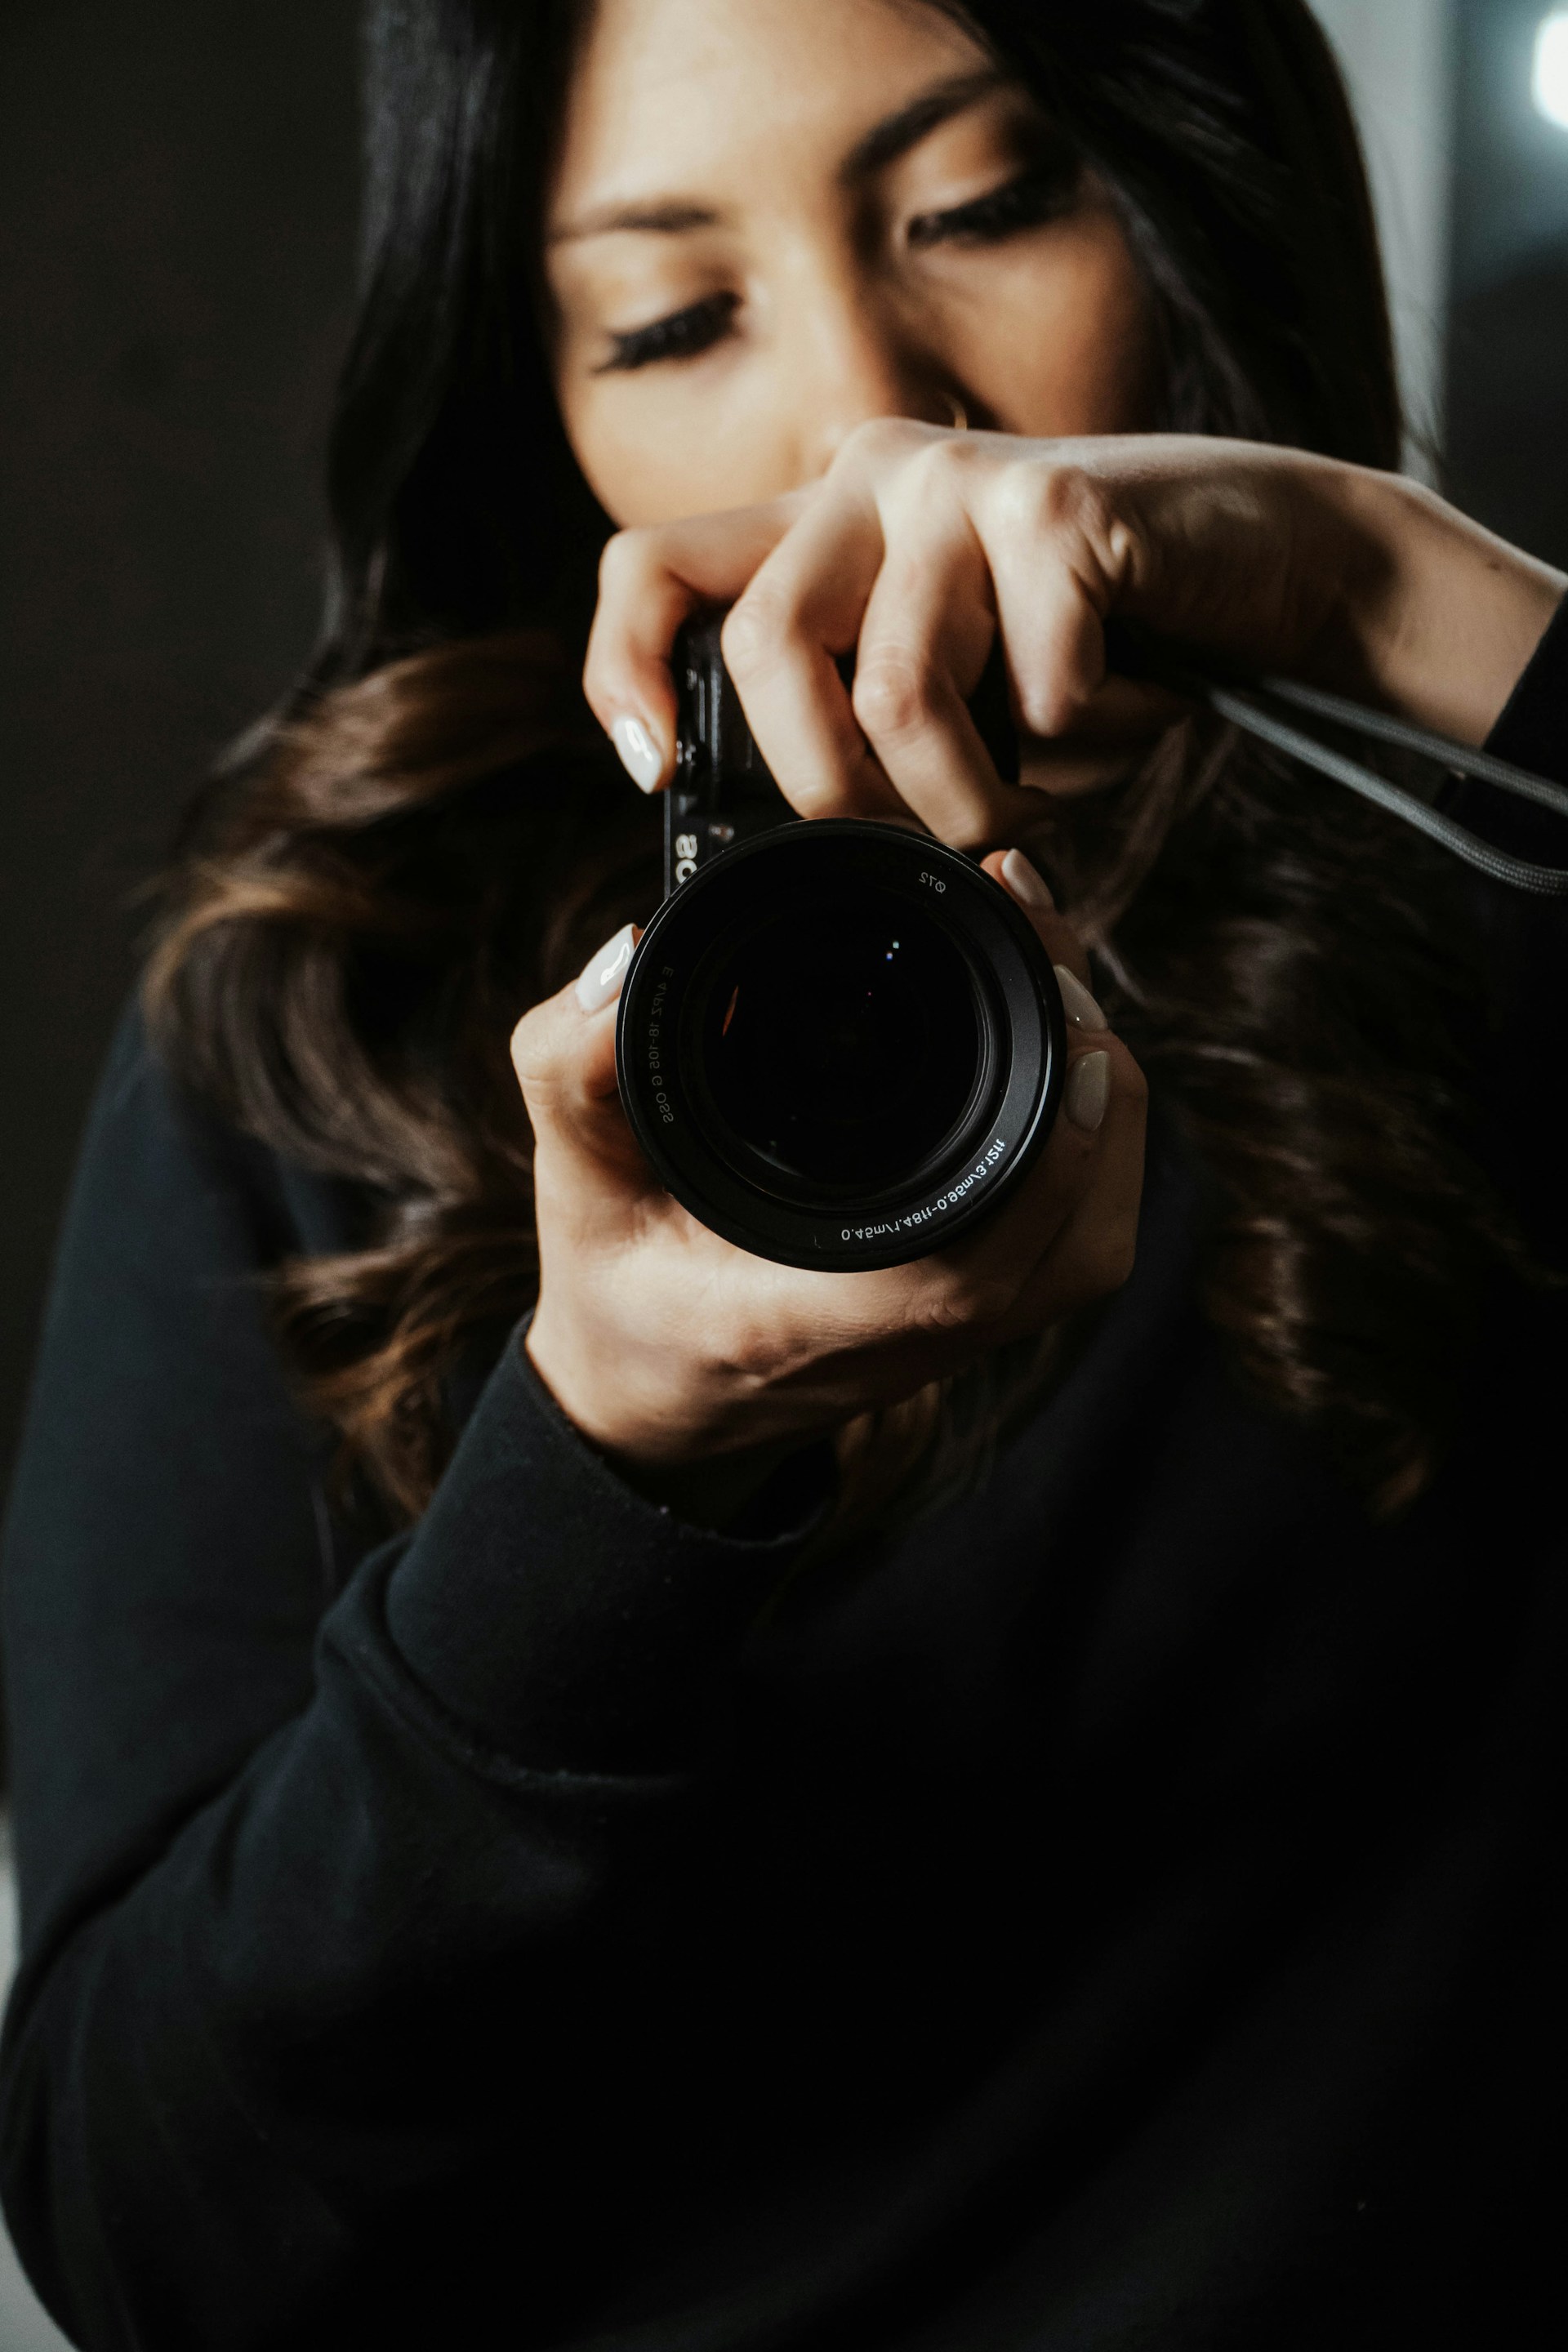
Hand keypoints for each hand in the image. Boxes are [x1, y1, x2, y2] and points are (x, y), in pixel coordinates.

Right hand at [513, 852, 1145, 1487]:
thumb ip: (573, 1075)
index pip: (965, 1274)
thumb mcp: (573, 1183)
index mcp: (806, 1321)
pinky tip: (1060, 1048)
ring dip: (1106, 1107)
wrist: (654, 1405)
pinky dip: (1095, 1140)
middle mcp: (906, 1341)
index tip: (1072, 1034)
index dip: (1047, 1163)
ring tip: (1054, 972)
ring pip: (1095, 1241)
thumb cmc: (617, 1295)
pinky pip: (1078, 1237)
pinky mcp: (980, 1314)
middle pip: (1071, 1242)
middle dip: (1092, 1081)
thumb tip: (621, 963)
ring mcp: (958, 1336)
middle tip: (1042, 935)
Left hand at [584, 423, 1567, 847]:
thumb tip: (790, 842)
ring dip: (982, 792)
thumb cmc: (1105, 650)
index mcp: (821, 524)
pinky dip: (1095, 747)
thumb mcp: (959, 690)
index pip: (652, 567)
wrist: (1278, 559)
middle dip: (843, 788)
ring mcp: (956, 478)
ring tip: (1054, 779)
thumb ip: (861, 726)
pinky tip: (1136, 704)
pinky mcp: (1055, 504)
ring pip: (895, 698)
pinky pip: (1036, 697)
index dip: (624, 673)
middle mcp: (868, 477)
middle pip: (764, 657)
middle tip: (941, 824)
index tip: (654, 775)